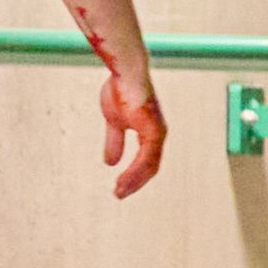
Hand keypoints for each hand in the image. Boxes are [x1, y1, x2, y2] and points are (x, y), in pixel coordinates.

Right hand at [99, 63, 167, 199]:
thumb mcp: (114, 121)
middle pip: (150, 168)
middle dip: (134, 183)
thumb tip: (110, 162)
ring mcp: (158, 133)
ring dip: (134, 181)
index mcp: (150, 132)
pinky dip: (135, 171)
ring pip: (149, 166)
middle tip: (119, 194)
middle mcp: (157, 135)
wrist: (126, 73)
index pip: (146, 161)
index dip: (134, 175)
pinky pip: (146, 157)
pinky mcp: (154, 130)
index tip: (120, 187)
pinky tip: (124, 180)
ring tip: (119, 192)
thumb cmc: (121, 90)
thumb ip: (114, 141)